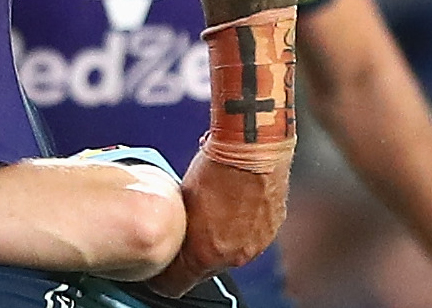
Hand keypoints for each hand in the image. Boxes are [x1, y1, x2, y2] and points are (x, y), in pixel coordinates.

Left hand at [147, 149, 289, 296]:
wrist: (252, 147)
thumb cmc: (216, 166)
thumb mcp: (181, 200)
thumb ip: (178, 227)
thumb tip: (171, 231)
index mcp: (207, 253)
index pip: (179, 284)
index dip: (166, 277)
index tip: (159, 269)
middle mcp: (234, 255)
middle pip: (205, 270)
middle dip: (194, 255)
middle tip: (185, 232)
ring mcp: (256, 244)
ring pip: (229, 254)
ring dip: (219, 240)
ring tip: (211, 211)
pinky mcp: (271, 230)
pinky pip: (249, 238)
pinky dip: (239, 228)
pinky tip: (231, 204)